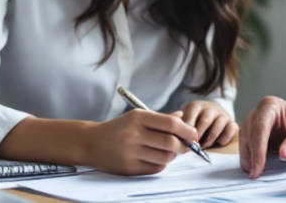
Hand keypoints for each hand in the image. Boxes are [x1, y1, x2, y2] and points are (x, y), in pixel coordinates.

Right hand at [84, 109, 198, 174]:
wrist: (91, 143)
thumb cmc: (120, 128)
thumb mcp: (138, 116)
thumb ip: (162, 118)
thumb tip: (184, 119)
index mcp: (138, 118)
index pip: (170, 124)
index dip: (187, 130)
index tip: (194, 134)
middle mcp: (133, 135)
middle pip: (170, 143)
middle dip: (184, 145)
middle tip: (186, 145)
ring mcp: (130, 153)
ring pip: (165, 158)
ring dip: (173, 155)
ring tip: (170, 151)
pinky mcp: (129, 168)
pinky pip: (155, 168)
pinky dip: (162, 164)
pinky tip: (157, 158)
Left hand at [180, 100, 237, 147]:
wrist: (211, 122)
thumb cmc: (194, 125)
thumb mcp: (184, 121)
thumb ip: (178, 125)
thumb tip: (173, 133)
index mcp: (196, 106)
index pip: (192, 111)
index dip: (188, 126)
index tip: (185, 139)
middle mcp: (211, 108)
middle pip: (206, 120)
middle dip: (199, 135)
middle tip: (194, 146)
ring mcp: (223, 115)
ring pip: (219, 124)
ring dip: (210, 138)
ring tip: (204, 146)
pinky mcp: (232, 123)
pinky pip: (232, 129)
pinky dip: (225, 138)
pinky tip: (218, 143)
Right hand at [239, 96, 285, 177]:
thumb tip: (284, 154)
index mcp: (271, 105)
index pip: (260, 126)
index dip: (258, 148)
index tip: (259, 167)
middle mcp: (258, 112)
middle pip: (248, 134)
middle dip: (251, 155)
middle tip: (255, 175)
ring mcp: (252, 123)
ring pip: (244, 141)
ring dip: (248, 158)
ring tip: (255, 173)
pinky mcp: (251, 135)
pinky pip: (246, 147)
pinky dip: (250, 159)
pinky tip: (255, 169)